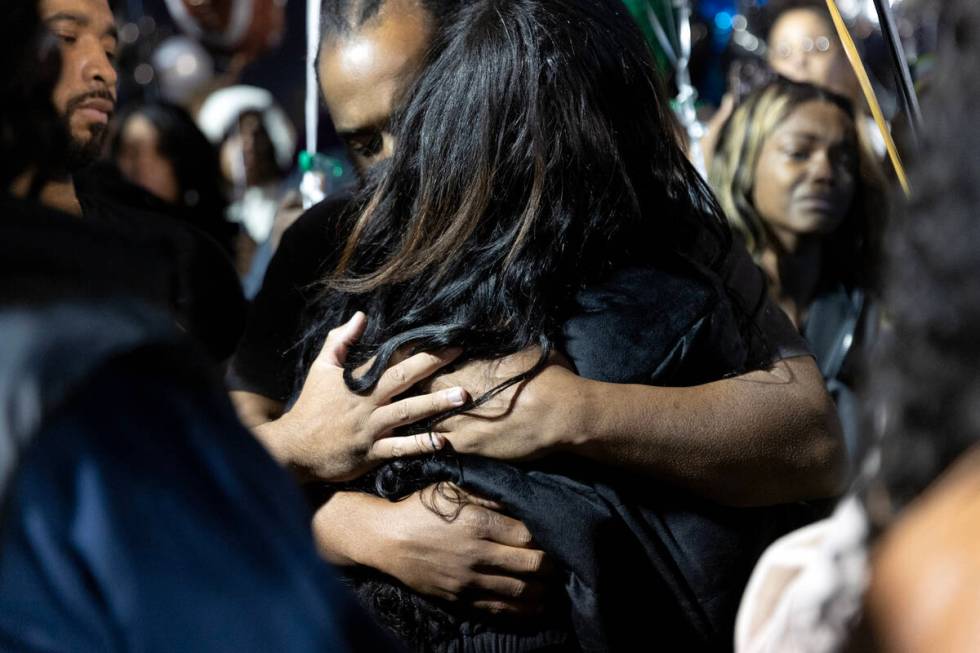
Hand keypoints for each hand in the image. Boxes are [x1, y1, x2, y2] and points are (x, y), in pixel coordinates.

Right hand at [255, 312, 468, 481]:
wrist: (293, 448)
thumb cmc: (310, 406)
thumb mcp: (320, 368)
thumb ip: (339, 341)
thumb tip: (361, 316)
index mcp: (357, 380)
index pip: (390, 357)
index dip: (415, 346)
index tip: (440, 337)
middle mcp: (367, 402)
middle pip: (404, 378)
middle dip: (433, 364)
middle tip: (459, 353)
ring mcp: (371, 428)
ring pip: (408, 412)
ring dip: (436, 403)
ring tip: (462, 396)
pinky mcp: (372, 452)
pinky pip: (400, 448)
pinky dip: (421, 445)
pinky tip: (443, 441)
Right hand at [314, 487, 553, 615]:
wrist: (385, 539)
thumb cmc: (420, 508)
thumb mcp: (452, 488)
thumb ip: (488, 492)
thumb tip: (520, 493)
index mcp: (478, 523)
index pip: (529, 535)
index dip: (547, 537)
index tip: (554, 536)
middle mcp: (477, 554)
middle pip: (532, 564)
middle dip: (552, 565)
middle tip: (562, 562)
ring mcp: (468, 580)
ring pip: (520, 591)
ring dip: (544, 591)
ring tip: (555, 587)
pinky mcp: (459, 599)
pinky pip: (498, 610)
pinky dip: (522, 611)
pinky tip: (536, 607)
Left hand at [425, 349, 589, 460]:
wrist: (563, 414)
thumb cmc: (548, 376)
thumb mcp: (525, 347)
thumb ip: (501, 336)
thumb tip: (494, 319)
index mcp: (469, 365)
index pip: (431, 362)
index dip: (423, 364)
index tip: (420, 364)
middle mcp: (459, 392)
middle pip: (421, 389)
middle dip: (416, 389)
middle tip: (411, 390)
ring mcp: (462, 421)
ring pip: (425, 417)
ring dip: (420, 415)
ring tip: (413, 415)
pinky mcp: (470, 445)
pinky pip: (438, 444)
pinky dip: (429, 440)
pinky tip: (424, 439)